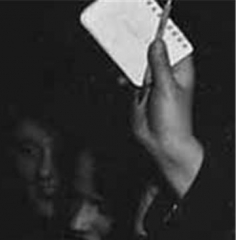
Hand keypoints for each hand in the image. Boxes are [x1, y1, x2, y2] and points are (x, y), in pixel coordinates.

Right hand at [132, 38, 202, 195]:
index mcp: (181, 71)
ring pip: (141, 67)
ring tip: (125, 59)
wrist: (161, 142)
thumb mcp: (166, 87)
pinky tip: (122, 79)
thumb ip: (159, 64)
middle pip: (154, 55)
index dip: (164, 38)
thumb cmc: (173, 118)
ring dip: (132, 64)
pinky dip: (125, 78)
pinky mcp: (141, 94)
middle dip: (144, 49)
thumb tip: (156, 43)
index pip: (174, 47)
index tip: (152, 32)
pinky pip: (131, 80)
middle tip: (132, 43)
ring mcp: (154, 84)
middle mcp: (167, 75)